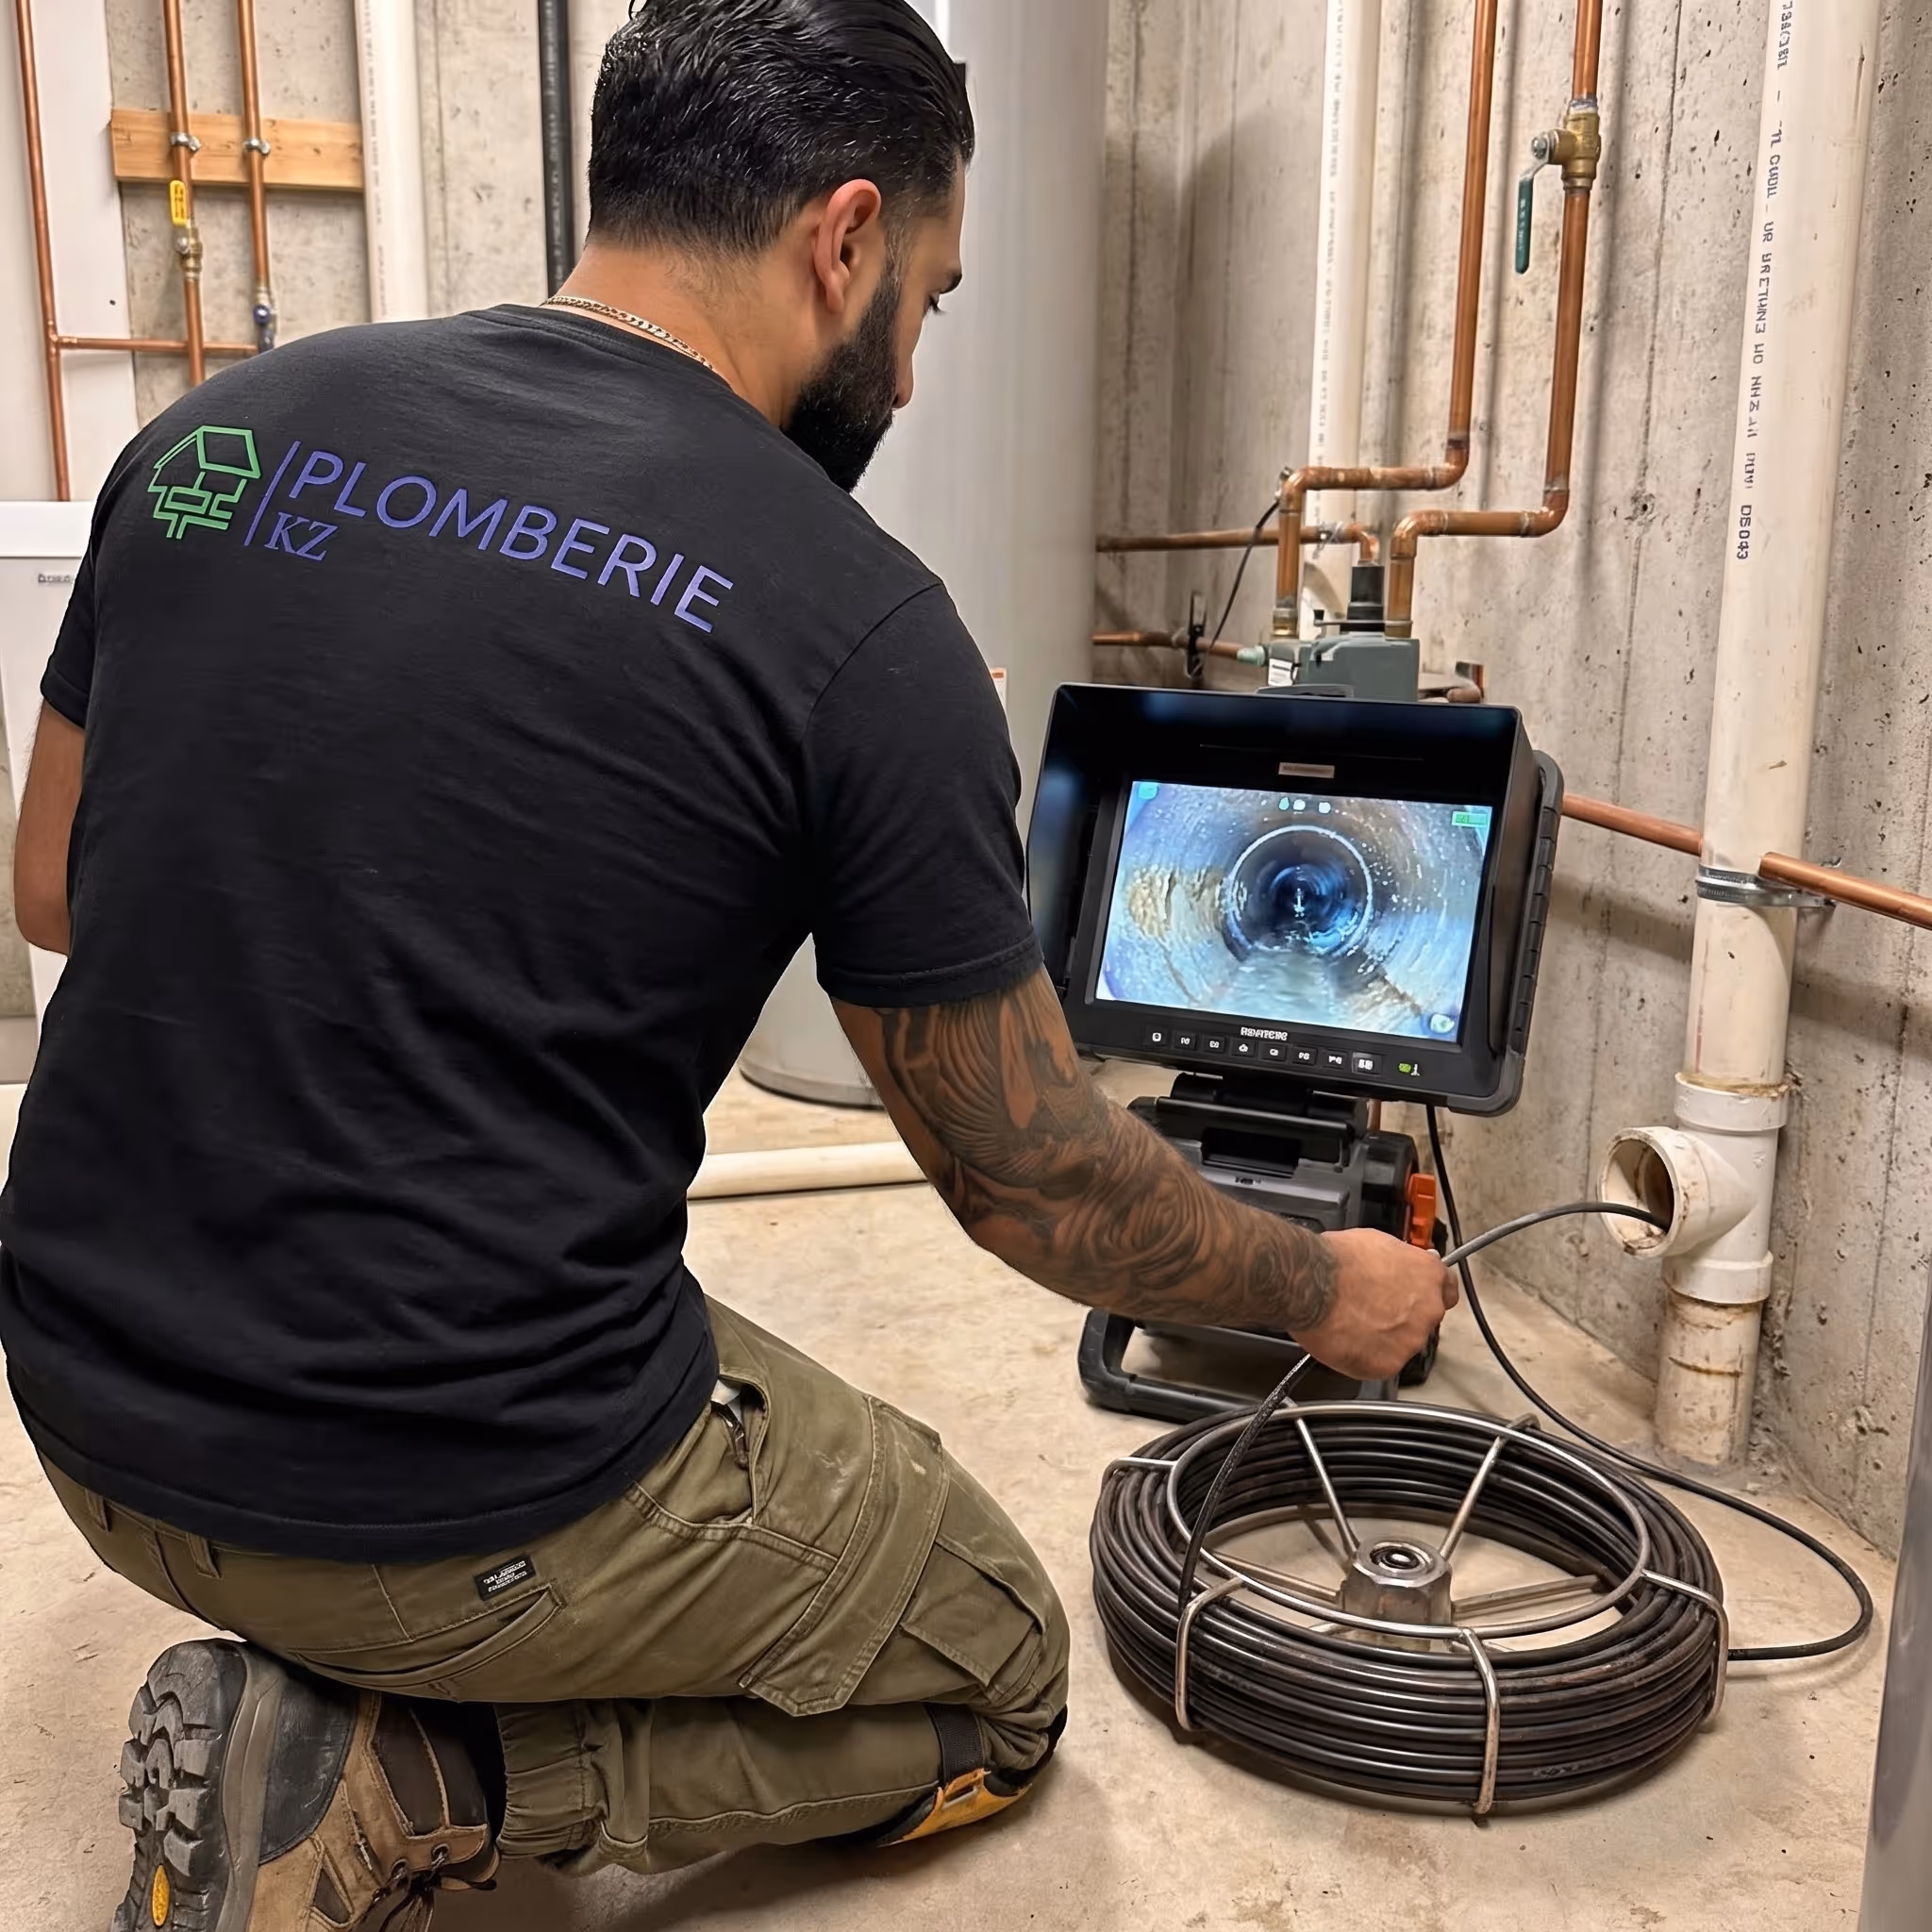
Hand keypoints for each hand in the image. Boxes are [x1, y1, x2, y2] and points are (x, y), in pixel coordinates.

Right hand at [1295, 1229, 1458, 1381]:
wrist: (1312, 1285)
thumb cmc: (1336, 1261)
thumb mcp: (1376, 1242)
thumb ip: (1397, 1261)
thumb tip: (1392, 1267)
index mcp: (1428, 1275)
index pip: (1447, 1289)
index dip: (1428, 1293)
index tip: (1416, 1296)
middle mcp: (1428, 1309)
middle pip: (1423, 1319)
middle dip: (1401, 1317)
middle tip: (1371, 1310)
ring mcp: (1411, 1340)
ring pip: (1401, 1343)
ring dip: (1383, 1338)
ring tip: (1352, 1323)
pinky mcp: (1389, 1364)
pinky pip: (1380, 1364)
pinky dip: (1365, 1357)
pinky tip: (1346, 1340)